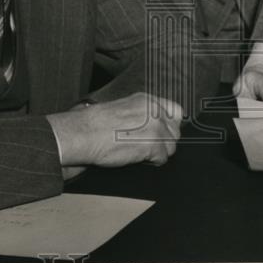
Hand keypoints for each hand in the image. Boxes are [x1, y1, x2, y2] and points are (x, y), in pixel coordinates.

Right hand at [47, 92, 182, 168]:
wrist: (86, 133)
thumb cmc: (97, 123)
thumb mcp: (125, 108)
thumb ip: (144, 113)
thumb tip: (155, 124)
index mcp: (148, 100)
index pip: (176, 111)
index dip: (170, 125)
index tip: (164, 133)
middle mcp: (155, 111)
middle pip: (175, 131)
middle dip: (164, 141)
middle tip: (147, 146)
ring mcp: (156, 127)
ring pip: (171, 146)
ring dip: (158, 153)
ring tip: (140, 152)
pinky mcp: (154, 144)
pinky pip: (162, 159)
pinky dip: (151, 162)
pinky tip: (137, 158)